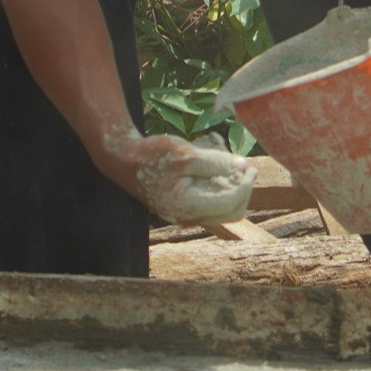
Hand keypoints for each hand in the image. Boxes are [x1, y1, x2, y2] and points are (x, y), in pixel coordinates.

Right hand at [94, 129, 254, 225]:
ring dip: (232, 191)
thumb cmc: (150, 154)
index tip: (250, 166)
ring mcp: (183, 214)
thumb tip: (241, 166)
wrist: (121, 158)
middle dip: (243, 191)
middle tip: (245, 168)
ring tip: (231, 168)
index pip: (229, 202)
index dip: (245, 185)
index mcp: (187, 206)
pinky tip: (216, 173)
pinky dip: (219, 191)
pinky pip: (210, 206)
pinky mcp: (181, 208)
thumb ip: (214, 162)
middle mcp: (187, 216)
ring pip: (221, 211)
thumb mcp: (183, 154)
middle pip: (230, 212)